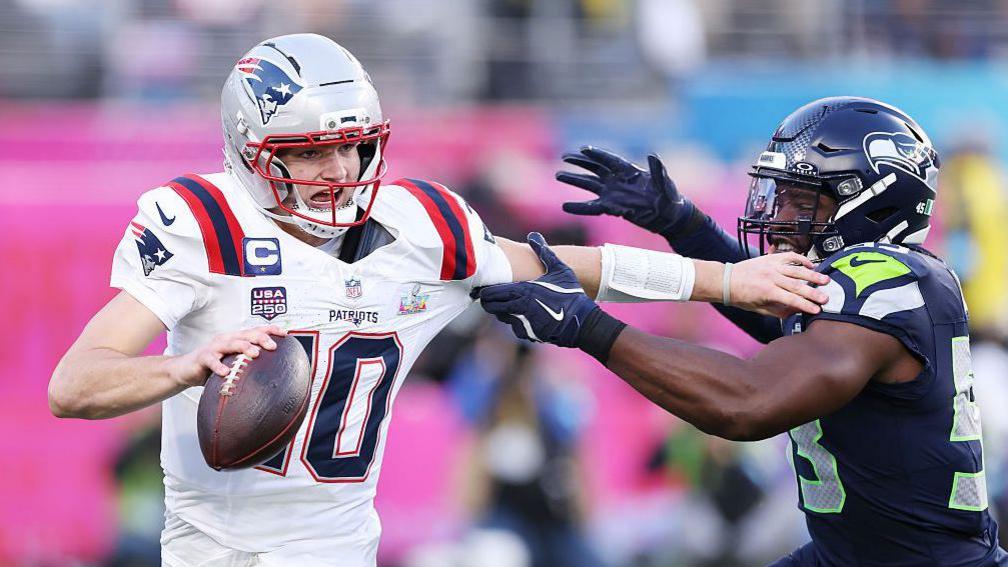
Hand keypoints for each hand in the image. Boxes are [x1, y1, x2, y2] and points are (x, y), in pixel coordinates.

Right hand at [168, 325, 286, 386]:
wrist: (185, 369)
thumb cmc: (213, 366)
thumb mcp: (233, 363)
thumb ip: (248, 365)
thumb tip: (273, 374)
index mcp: (236, 338)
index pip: (255, 330)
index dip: (270, 330)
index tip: (285, 333)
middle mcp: (226, 339)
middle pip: (246, 335)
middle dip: (261, 338)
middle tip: (273, 346)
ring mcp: (214, 347)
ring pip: (231, 344)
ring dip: (244, 347)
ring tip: (255, 354)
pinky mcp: (203, 357)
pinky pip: (212, 360)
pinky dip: (219, 366)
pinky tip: (226, 373)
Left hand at [476, 233, 599, 345]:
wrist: (582, 322)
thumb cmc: (571, 294)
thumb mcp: (560, 270)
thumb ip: (543, 253)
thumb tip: (533, 235)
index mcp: (523, 291)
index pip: (492, 292)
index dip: (486, 291)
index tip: (484, 287)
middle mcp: (519, 308)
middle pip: (492, 307)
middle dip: (490, 302)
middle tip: (492, 297)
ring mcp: (522, 322)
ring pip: (502, 317)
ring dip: (504, 311)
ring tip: (511, 304)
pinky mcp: (528, 333)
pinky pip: (515, 327)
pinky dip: (517, 322)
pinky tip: (526, 315)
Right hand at [557, 146, 694, 235]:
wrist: (669, 217)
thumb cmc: (670, 197)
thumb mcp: (665, 184)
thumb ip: (657, 171)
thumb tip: (652, 155)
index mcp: (630, 171)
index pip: (610, 160)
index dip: (597, 155)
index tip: (583, 149)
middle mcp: (619, 180)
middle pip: (595, 169)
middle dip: (580, 163)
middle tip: (564, 157)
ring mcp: (614, 194)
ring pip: (590, 185)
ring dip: (575, 180)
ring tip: (558, 175)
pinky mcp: (612, 208)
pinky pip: (592, 208)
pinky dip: (579, 207)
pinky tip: (565, 206)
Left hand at [729, 253, 830, 318]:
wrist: (727, 280)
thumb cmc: (741, 296)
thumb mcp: (759, 309)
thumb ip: (778, 311)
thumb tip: (795, 311)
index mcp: (767, 291)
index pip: (792, 299)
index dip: (806, 305)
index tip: (817, 309)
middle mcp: (771, 277)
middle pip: (797, 285)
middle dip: (813, 292)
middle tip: (826, 297)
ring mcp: (772, 266)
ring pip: (797, 270)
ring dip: (812, 275)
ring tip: (825, 280)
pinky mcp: (771, 258)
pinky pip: (789, 256)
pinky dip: (801, 259)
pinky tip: (811, 264)